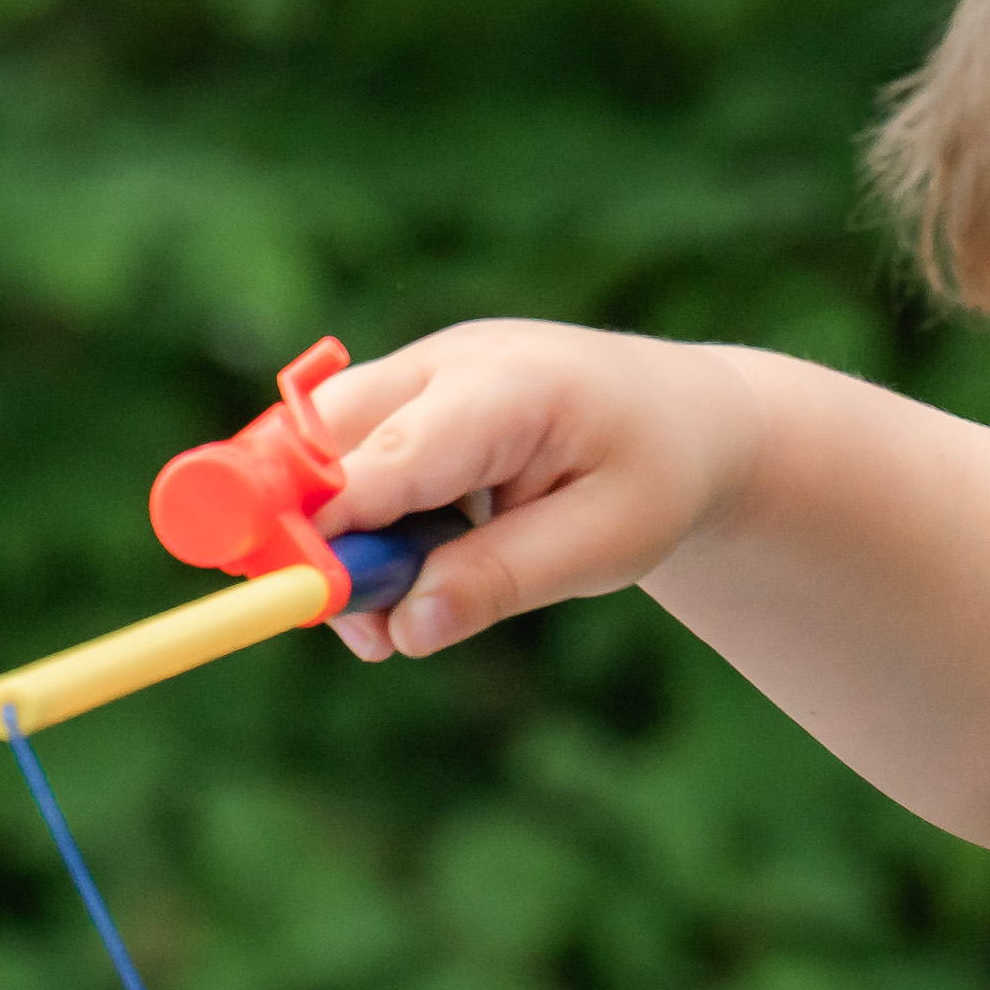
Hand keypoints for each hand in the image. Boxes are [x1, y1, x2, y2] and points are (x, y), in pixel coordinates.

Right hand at [306, 321, 762, 661]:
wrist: (683, 413)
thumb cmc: (653, 475)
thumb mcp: (605, 545)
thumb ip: (502, 582)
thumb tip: (406, 628)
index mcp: (511, 389)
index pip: (390, 457)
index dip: (330, 526)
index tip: (305, 595)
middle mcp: (451, 360)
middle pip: (324, 432)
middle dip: (314, 530)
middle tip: (364, 625)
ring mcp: (422, 366)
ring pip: (320, 438)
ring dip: (332, 527)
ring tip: (395, 608)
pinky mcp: (407, 388)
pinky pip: (343, 445)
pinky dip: (353, 510)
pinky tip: (410, 560)